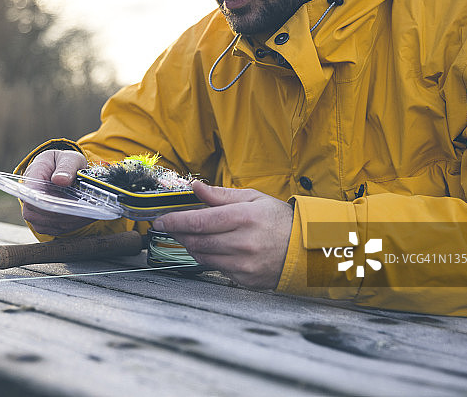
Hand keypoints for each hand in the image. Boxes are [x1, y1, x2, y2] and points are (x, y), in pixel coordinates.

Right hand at [22, 149, 94, 235]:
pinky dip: (72, 224)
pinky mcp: (45, 223)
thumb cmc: (66, 163)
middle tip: (86, 210)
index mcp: (33, 175)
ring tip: (89, 213)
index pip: (32, 195)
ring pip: (49, 224)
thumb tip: (60, 179)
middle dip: (64, 213)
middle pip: (40, 213)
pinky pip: (56, 228)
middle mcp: (29, 197)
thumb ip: (66, 166)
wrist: (64, 171)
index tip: (70, 203)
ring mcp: (35, 212)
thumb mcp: (70, 158)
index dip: (48, 202)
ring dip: (70, 220)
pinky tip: (85, 217)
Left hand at [152, 181, 292, 289]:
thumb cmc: (279, 220)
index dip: (175, 221)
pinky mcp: (245, 279)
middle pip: (196, 241)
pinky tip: (210, 248)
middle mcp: (243, 243)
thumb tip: (195, 186)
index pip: (199, 222)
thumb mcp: (253, 199)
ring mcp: (244, 264)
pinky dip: (207, 258)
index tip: (160, 220)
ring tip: (190, 235)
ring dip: (190, 246)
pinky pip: (216, 269)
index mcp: (244, 218)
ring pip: (202, 257)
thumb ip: (221, 195)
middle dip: (178, 234)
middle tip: (169, 227)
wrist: (306, 250)